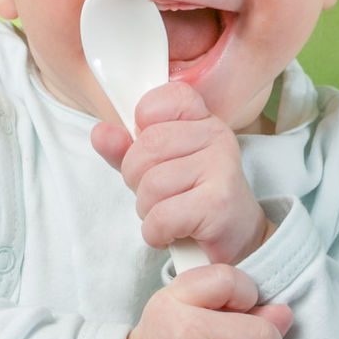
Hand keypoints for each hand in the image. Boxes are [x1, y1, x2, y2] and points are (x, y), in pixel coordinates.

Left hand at [92, 82, 270, 265]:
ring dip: (148, 210)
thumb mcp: (157, 168)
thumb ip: (126, 149)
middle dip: (137, 179)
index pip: (163, 99)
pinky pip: (161, 217)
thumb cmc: (194, 198)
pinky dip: (157, 233)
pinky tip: (174, 233)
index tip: (152, 149)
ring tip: (170, 214)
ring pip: (151, 185)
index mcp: (202, 119)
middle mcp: (216, 135)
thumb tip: (100, 133)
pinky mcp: (218, 204)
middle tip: (158, 194)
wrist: (238, 240)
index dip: (143, 124)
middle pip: (146, 147)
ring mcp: (221, 167)